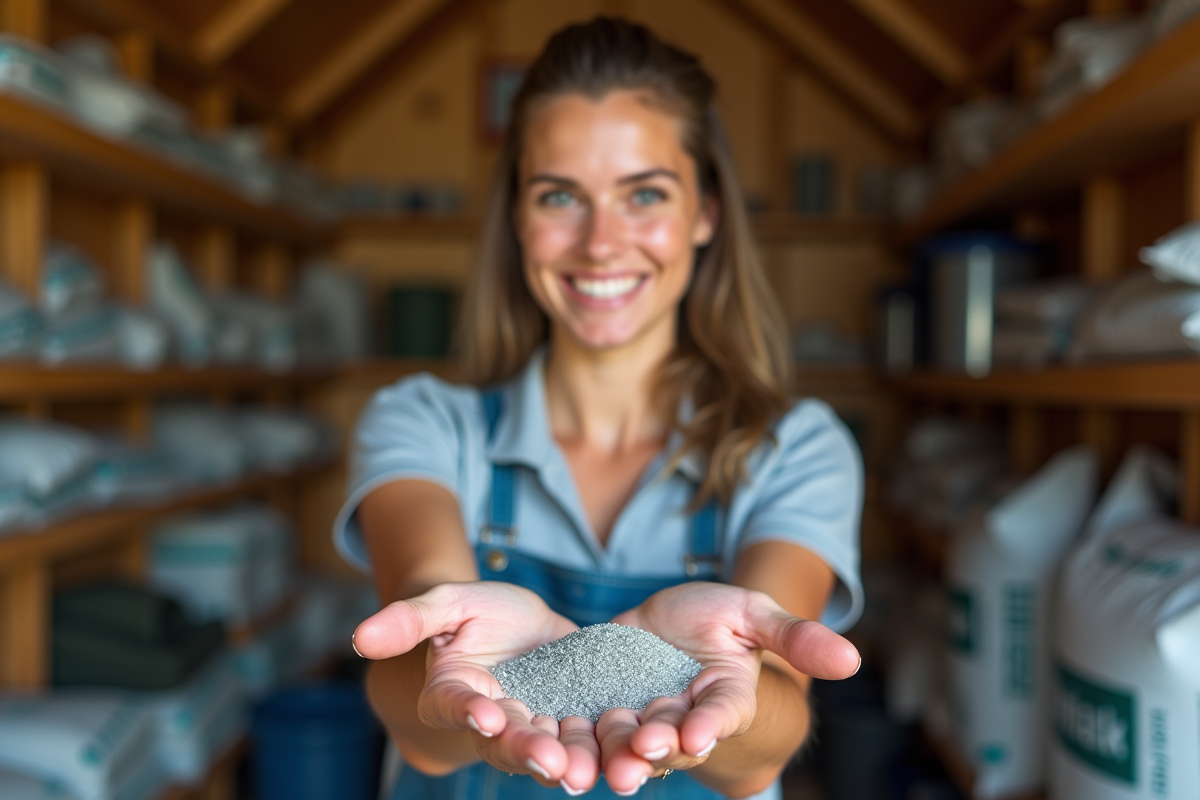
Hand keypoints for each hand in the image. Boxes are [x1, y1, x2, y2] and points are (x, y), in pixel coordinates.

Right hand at [353, 582, 601, 790]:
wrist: (521, 623)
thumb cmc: (475, 613)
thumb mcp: (447, 603)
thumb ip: (408, 619)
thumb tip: (358, 638)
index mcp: (452, 695)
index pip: (457, 705)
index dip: (471, 711)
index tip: (487, 713)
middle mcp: (492, 720)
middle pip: (507, 740)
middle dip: (528, 752)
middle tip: (551, 762)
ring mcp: (535, 724)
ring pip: (549, 749)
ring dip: (567, 763)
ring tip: (585, 772)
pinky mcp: (573, 719)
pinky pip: (586, 738)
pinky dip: (600, 749)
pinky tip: (621, 756)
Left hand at [598, 582, 859, 792]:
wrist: (667, 624)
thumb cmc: (718, 618)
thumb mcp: (753, 613)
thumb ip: (794, 637)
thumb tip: (852, 659)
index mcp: (725, 696)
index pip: (722, 712)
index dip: (711, 723)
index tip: (700, 731)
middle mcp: (684, 715)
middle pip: (672, 736)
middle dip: (658, 746)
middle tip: (642, 751)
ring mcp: (641, 715)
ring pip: (628, 741)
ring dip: (616, 754)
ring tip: (603, 764)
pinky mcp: (602, 707)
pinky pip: (589, 728)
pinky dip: (577, 740)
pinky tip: (559, 746)